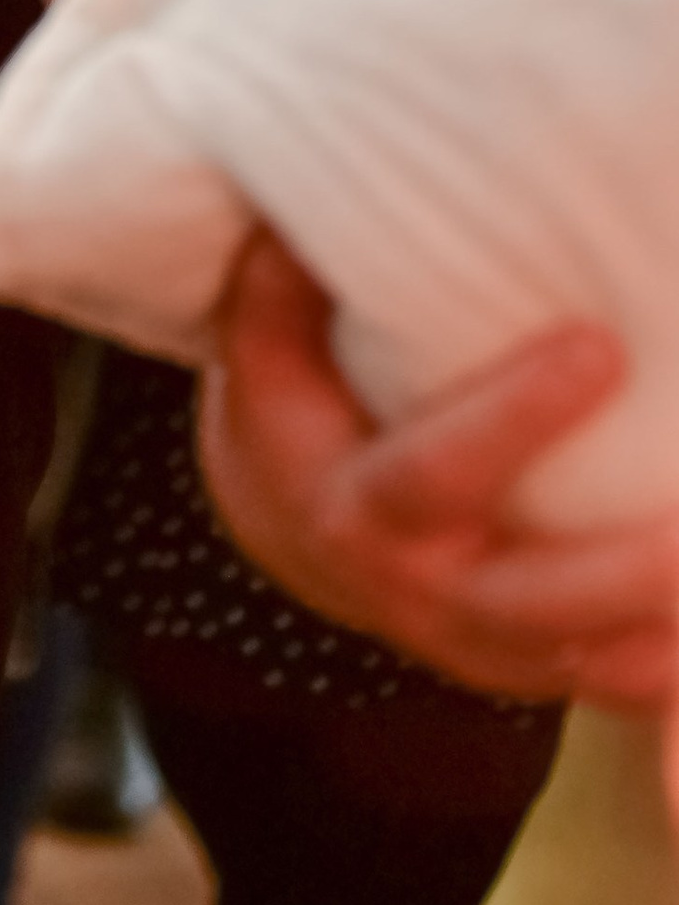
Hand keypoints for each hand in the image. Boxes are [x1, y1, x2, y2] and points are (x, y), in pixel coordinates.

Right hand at [199, 229, 678, 710]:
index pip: (436, 469)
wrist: (293, 530)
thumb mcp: (266, 351)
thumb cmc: (297, 408)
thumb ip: (285, 286)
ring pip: (579, 658)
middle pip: (526, 598)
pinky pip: (606, 689)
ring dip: (659, 628)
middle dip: (618, 569)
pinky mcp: (528, 669)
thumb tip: (303, 214)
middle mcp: (417, 590)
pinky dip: (669, 678)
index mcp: (356, 506)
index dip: (517, 416)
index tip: (602, 347)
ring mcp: (476, 644)